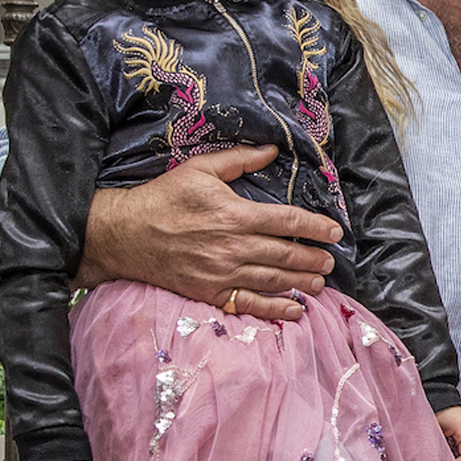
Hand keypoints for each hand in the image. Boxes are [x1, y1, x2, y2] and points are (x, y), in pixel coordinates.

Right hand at [81, 147, 338, 319]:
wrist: (125, 234)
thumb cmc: (163, 198)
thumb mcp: (199, 169)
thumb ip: (238, 159)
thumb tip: (272, 151)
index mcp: (234, 214)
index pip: (288, 222)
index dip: (316, 227)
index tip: (335, 232)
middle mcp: (233, 246)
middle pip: (287, 255)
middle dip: (314, 259)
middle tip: (330, 260)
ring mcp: (223, 273)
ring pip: (274, 281)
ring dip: (302, 283)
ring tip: (319, 282)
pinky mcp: (211, 293)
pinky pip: (251, 304)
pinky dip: (277, 309)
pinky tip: (295, 310)